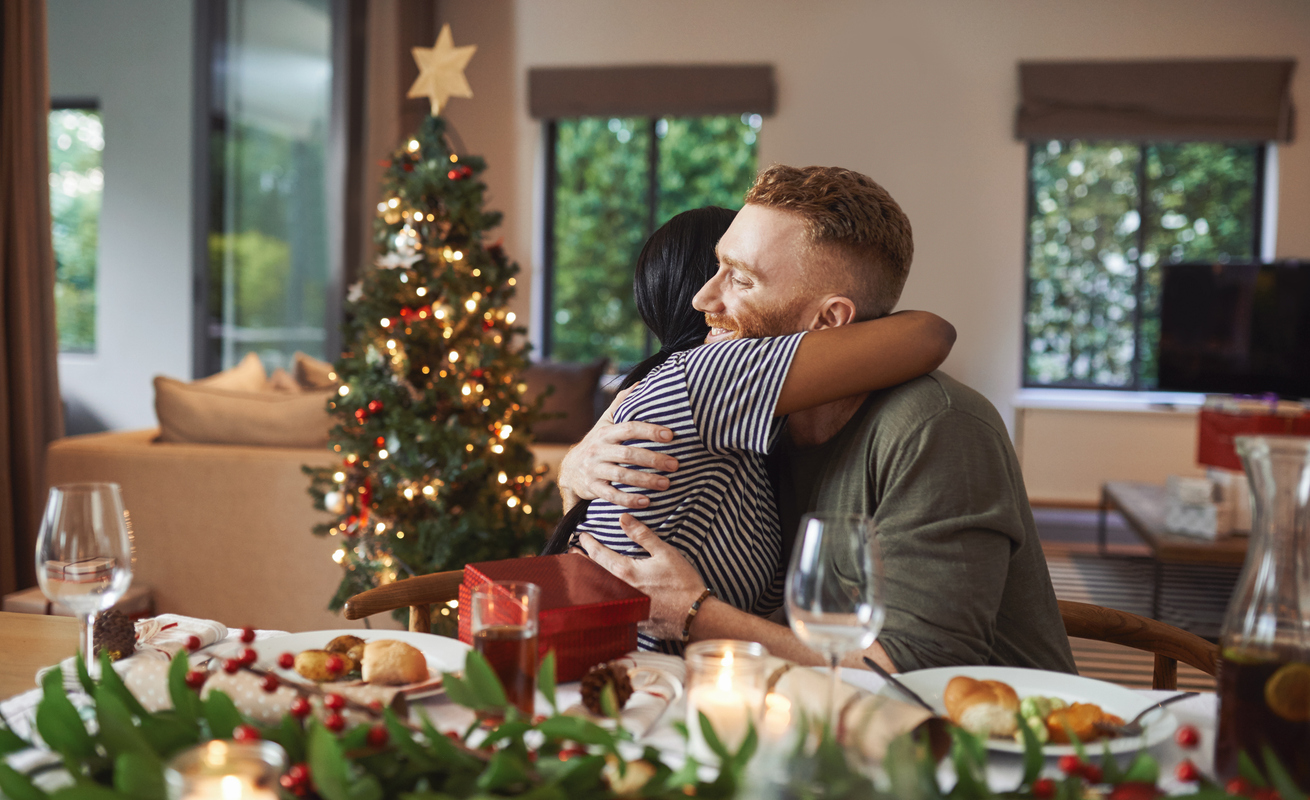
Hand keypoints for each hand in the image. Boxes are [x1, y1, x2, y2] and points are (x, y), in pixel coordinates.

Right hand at [557, 389, 678, 509]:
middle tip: (675, 465)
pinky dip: (629, 500)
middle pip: (628, 454)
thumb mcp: (605, 423)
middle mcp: (599, 450)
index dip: (650, 431)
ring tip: (666, 484)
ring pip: (622, 476)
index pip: (629, 428)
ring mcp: (594, 470)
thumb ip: (621, 404)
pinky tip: (646, 502)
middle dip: (654, 459)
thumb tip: (641, 383)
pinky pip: (612, 495)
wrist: (569, 470)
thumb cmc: (597, 444)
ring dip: (646, 480)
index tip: (671, 436)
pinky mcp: (593, 488)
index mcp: (606, 432)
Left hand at [577, 515, 705, 639]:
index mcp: (626, 572)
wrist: (696, 616)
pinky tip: (603, 595)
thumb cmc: (682, 583)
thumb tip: (623, 518)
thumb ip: (642, 535)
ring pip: (599, 592)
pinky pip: (611, 607)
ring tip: (582, 571)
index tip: (581, 536)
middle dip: (581, 562)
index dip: (589, 544)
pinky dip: (602, 598)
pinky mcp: (632, 620)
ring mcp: (625, 607)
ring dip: (589, 580)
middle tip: (572, 553)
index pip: (599, 555)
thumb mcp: (665, 553)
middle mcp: (620, 591)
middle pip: (593, 575)